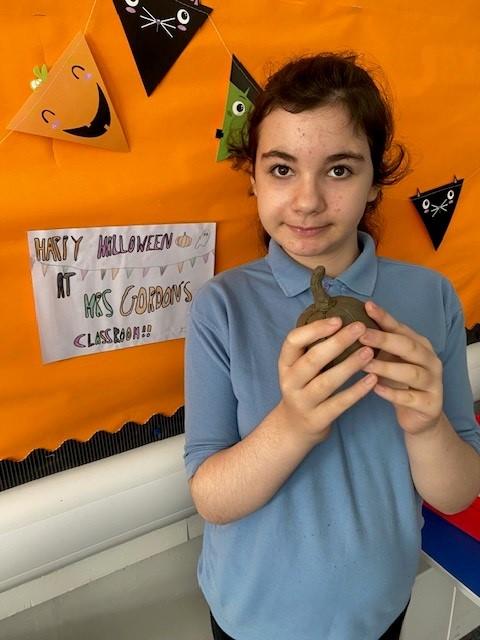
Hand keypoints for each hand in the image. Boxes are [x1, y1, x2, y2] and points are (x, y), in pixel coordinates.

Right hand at [277, 317, 377, 444]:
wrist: (294, 428)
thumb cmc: (304, 388)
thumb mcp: (299, 367)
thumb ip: (313, 348)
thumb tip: (341, 319)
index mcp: (285, 363)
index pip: (293, 340)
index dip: (315, 329)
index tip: (338, 320)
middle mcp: (290, 382)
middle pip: (312, 360)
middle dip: (337, 342)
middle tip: (360, 328)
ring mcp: (302, 402)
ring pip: (326, 382)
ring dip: (349, 365)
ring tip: (369, 352)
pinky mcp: (317, 419)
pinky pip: (339, 404)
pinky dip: (357, 391)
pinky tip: (372, 379)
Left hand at [359, 301, 442, 434]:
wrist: (420, 416)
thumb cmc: (400, 383)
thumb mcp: (390, 361)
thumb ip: (377, 345)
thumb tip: (349, 326)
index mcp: (420, 345)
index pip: (401, 328)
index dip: (384, 318)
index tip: (366, 307)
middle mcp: (430, 360)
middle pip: (408, 347)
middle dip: (384, 340)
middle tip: (362, 335)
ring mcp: (433, 382)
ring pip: (411, 372)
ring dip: (387, 367)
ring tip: (365, 364)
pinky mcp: (430, 404)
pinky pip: (411, 398)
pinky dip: (393, 393)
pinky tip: (375, 388)